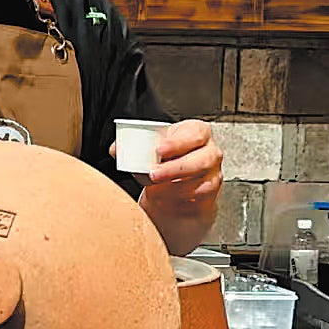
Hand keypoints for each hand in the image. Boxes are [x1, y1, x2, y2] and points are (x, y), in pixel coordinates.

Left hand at [136, 119, 223, 244]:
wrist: (178, 184)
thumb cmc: (167, 159)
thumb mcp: (154, 148)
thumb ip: (133, 146)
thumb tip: (116, 149)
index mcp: (196, 132)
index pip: (194, 133)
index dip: (178, 142)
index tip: (159, 150)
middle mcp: (209, 151)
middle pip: (201, 159)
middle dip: (176, 167)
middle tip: (153, 173)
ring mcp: (212, 172)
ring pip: (200, 180)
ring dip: (177, 184)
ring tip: (156, 186)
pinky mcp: (209, 191)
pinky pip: (198, 195)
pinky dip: (181, 196)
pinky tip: (168, 195)